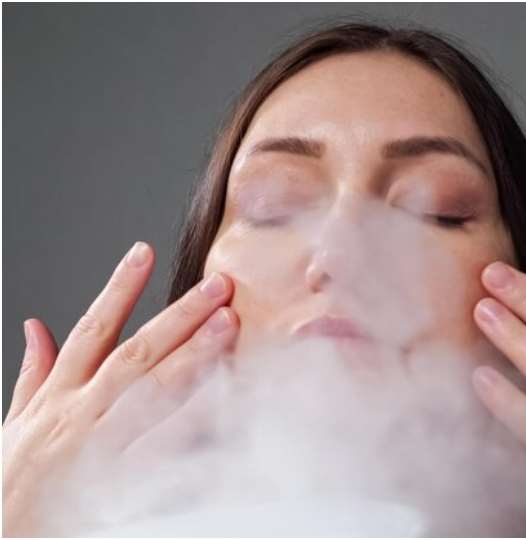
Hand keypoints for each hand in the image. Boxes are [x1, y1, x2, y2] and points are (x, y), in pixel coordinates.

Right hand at [2, 242, 239, 536]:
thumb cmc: (13, 484)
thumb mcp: (15, 423)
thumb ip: (32, 373)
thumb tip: (35, 326)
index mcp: (60, 395)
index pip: (92, 329)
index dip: (118, 288)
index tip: (144, 252)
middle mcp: (83, 414)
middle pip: (136, 355)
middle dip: (178, 317)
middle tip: (218, 287)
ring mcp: (102, 449)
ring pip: (153, 396)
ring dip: (193, 359)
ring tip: (228, 328)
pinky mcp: (120, 487)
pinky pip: (163, 457)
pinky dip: (193, 434)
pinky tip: (226, 410)